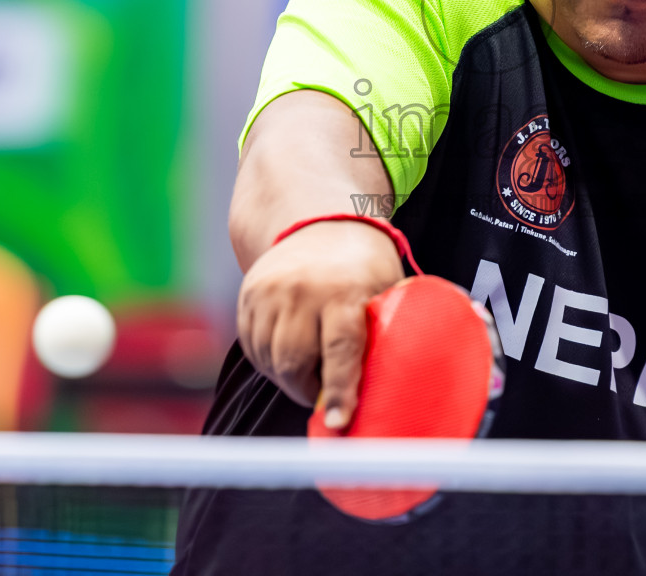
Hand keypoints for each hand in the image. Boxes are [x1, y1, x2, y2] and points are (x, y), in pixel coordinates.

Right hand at [236, 220, 403, 427]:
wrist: (320, 222)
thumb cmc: (364, 268)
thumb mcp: (385, 291)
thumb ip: (385, 334)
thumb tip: (396, 391)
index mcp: (344, 291)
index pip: (340, 350)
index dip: (339, 391)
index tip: (337, 422)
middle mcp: (302, 290)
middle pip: (293, 362)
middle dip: (307, 390)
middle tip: (323, 396)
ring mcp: (269, 291)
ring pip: (269, 359)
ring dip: (287, 378)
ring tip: (309, 370)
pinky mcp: (248, 295)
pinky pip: (252, 347)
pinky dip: (269, 361)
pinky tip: (288, 354)